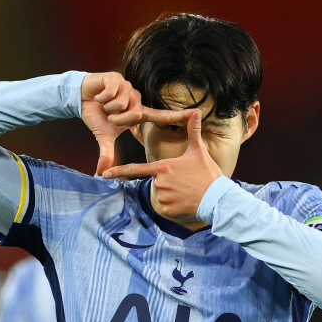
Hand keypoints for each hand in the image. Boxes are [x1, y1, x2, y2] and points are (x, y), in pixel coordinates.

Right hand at [81, 72, 192, 174]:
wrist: (81, 98)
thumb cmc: (97, 116)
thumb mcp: (104, 136)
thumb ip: (107, 153)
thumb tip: (100, 172)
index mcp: (138, 112)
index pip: (160, 116)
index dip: (177, 116)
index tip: (196, 113)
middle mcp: (136, 99)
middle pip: (135, 114)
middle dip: (118, 119)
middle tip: (109, 117)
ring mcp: (127, 87)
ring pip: (122, 104)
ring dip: (109, 108)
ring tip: (104, 105)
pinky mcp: (116, 78)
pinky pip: (112, 93)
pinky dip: (102, 98)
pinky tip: (99, 96)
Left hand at [102, 110, 222, 220]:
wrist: (218, 199)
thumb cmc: (207, 173)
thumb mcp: (199, 151)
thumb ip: (193, 131)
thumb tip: (196, 111)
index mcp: (163, 167)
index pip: (136, 169)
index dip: (118, 171)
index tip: (104, 174)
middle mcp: (159, 182)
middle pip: (157, 181)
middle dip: (168, 182)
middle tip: (186, 181)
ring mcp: (163, 197)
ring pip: (162, 194)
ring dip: (173, 193)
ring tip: (188, 190)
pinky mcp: (168, 210)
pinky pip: (167, 207)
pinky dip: (175, 205)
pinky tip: (187, 201)